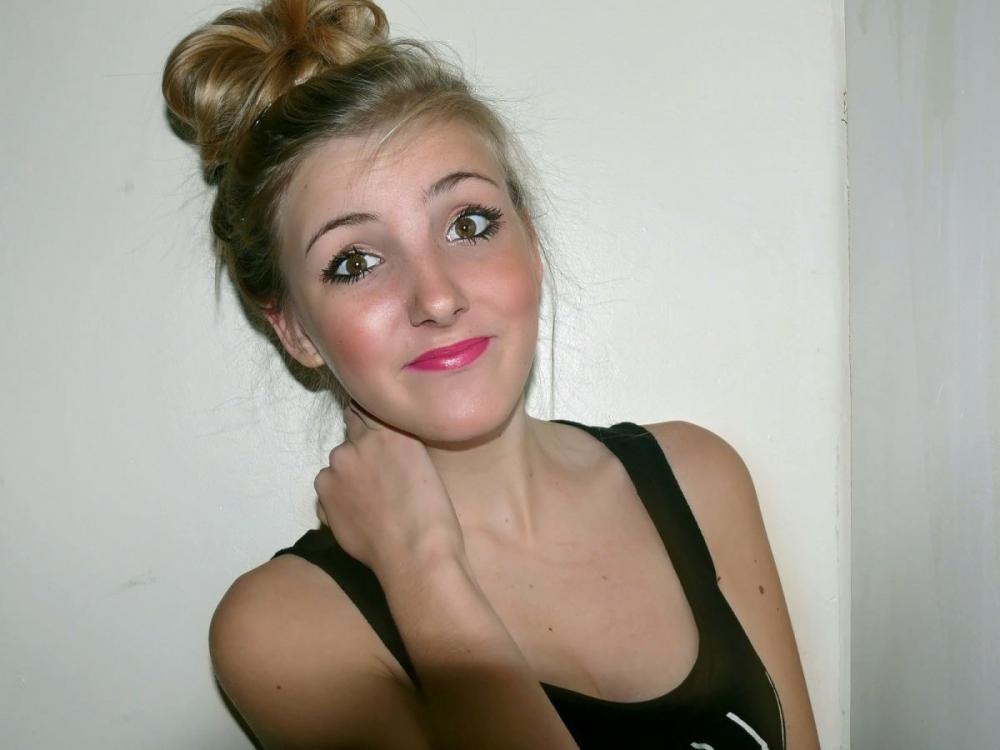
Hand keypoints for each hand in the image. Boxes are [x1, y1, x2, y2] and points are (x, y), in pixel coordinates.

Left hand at [314, 404, 465, 574]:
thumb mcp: (422, 464)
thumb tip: (380, 448)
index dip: (369, 423)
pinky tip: (359, 517)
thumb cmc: (433, 515)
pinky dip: (337, 500)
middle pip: (350, 438)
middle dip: (360, 453)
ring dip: (347, 477)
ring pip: (336, 466)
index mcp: (389, 431)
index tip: (373, 433)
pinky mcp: (323, 495)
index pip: (365, 409)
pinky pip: (327, 491)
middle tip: (379, 479)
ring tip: (370, 503)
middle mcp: (357, 443)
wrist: (416, 556)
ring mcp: (336, 469)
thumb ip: (397, 447)